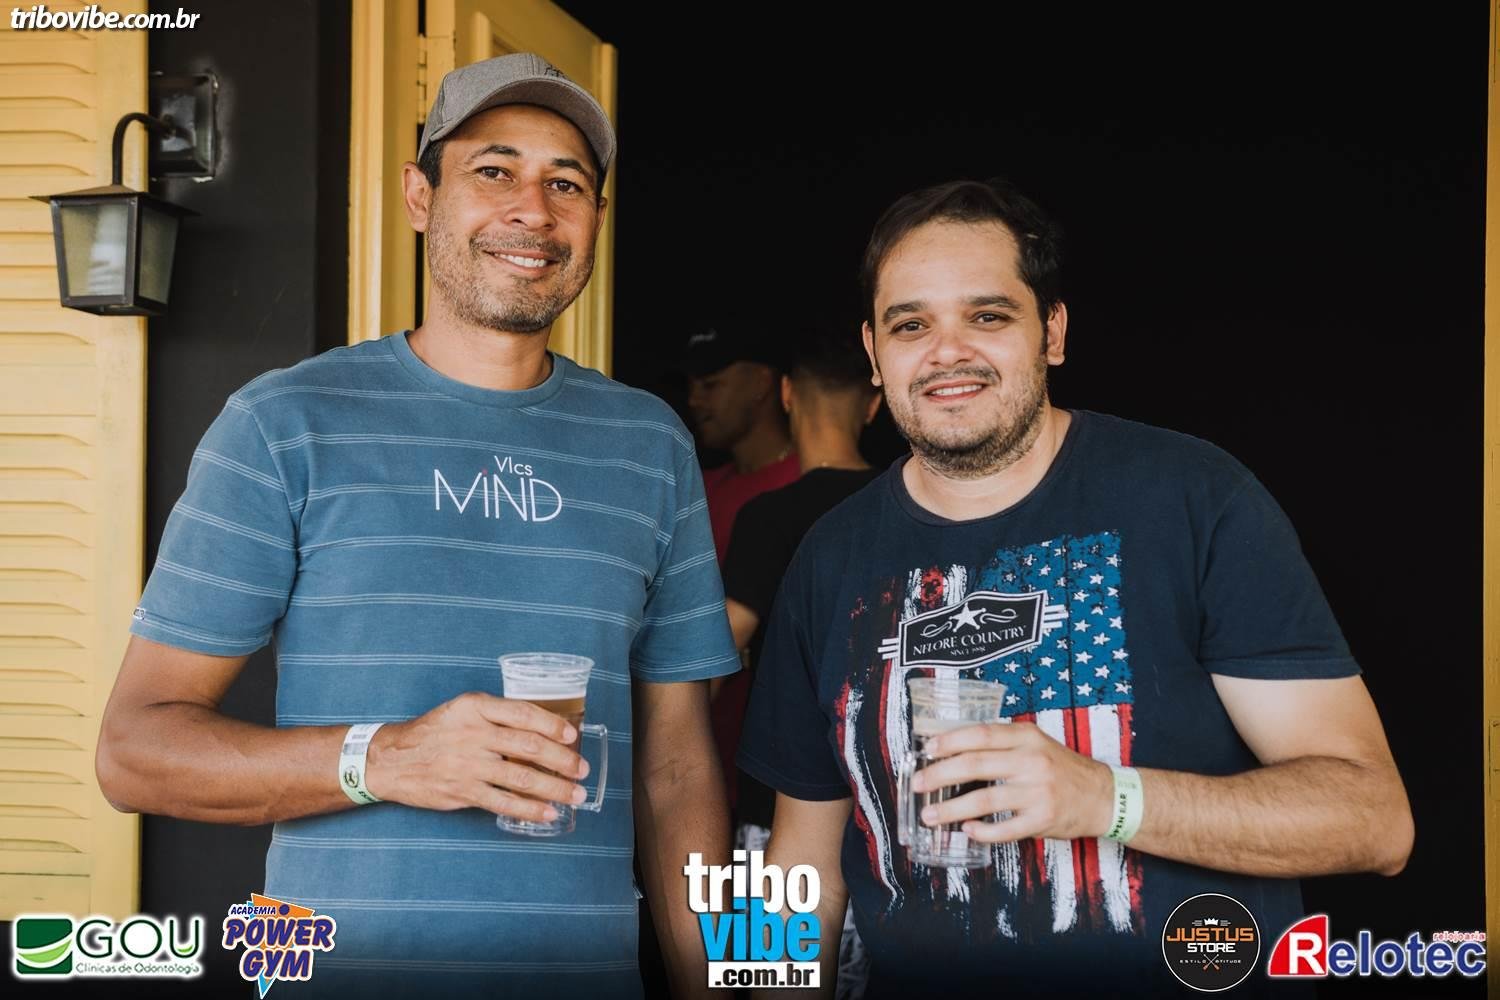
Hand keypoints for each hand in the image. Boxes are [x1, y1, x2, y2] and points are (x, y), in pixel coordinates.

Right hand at [364, 692, 588, 823]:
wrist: (392, 760)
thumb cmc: (435, 732)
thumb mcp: (462, 710)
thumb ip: (497, 716)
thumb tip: (543, 730)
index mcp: (476, 708)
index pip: (524, 713)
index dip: (553, 725)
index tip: (573, 736)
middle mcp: (473, 734)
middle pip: (529, 747)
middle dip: (563, 760)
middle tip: (582, 769)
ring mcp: (468, 765)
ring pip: (522, 778)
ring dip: (555, 789)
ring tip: (575, 795)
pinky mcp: (462, 792)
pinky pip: (504, 802)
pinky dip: (530, 809)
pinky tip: (548, 813)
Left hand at [910, 720, 1114, 842]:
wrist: (1102, 796)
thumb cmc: (1060, 768)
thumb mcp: (1035, 743)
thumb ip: (1000, 743)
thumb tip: (950, 748)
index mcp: (1026, 737)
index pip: (980, 734)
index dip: (949, 741)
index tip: (926, 749)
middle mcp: (1031, 761)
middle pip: (975, 764)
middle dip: (939, 775)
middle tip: (917, 784)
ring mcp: (1037, 791)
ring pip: (985, 799)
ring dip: (952, 809)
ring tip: (930, 815)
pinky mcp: (1042, 819)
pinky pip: (1005, 829)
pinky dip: (983, 832)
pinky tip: (967, 831)